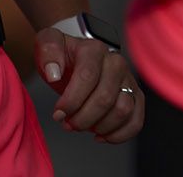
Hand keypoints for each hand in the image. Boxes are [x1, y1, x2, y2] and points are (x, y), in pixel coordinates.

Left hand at [35, 28, 142, 143]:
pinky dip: (119, 134)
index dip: (72, 100)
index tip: (58, 112)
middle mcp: (115, 63)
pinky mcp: (135, 97)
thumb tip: (54, 73)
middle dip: (83, 118)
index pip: (87, 77)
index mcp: (93, 49)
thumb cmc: (63, 56)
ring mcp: (128, 80)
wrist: (75, 59)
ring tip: (82, 127)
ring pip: (123, 110)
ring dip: (100, 126)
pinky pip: (136, 121)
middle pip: (105, 98)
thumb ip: (48, 52)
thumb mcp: (46, 45)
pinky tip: (101, 136)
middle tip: (68, 123)